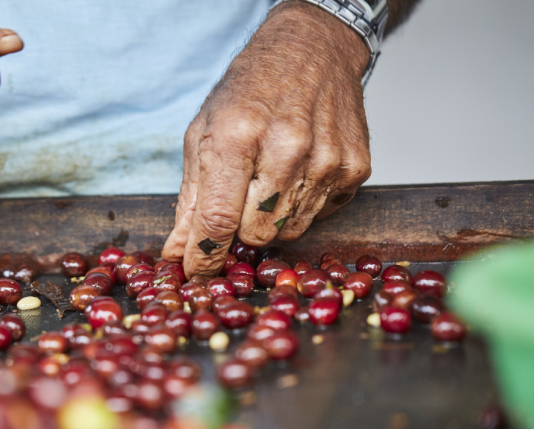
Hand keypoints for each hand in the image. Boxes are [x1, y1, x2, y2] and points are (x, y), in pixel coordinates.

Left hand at [162, 2, 371, 277]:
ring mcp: (327, 158)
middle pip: (256, 233)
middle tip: (238, 202)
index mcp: (237, 135)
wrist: (312, 50)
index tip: (195, 273)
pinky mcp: (355, 167)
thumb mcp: (204, 133)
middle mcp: (286, 147)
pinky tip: (298, 172)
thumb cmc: (250, 90)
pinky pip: (320, 215)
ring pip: (289, 231)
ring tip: (269, 179)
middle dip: (240, 230)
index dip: (204, 255)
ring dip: (272, 219)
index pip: (218, 218)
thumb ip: (191, 199)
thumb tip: (178, 253)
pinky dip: (302, 205)